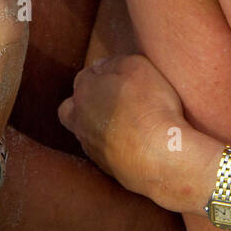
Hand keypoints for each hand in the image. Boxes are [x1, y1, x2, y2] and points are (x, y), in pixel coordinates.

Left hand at [58, 54, 189, 208]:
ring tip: (127, 124)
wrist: (161, 156)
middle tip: (110, 101)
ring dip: (99, 128)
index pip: (85, 76)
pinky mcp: (107, 168)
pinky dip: (115, 147)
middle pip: (70, 109)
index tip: (123, 77)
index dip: (104, 75)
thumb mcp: (137, 66)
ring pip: (86, 133)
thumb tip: (101, 66)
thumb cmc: (150, 106)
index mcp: (84, 91)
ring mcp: (92, 147)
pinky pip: (105, 153)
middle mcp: (81, 120)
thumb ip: (115, 62)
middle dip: (84, 104)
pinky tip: (135, 143)